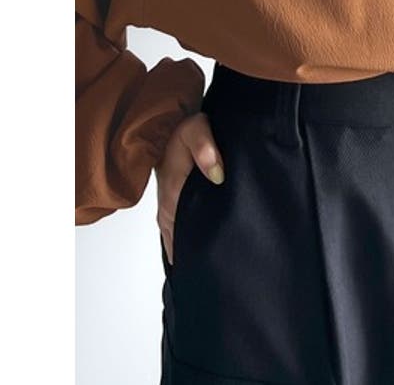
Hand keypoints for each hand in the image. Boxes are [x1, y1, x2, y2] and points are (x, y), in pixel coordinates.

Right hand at [154, 110, 224, 265]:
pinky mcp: (180, 201)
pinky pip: (185, 226)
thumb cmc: (182, 129)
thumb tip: (217, 174)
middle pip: (183, 242)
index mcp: (171, 196)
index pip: (179, 237)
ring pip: (184, 236)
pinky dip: (195, 237)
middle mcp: (169, 207)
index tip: (210, 268)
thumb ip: (205, 149)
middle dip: (199, 256)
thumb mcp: (196, 131)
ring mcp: (173, 206)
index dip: (194, 253)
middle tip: (222, 271)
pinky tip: (213, 245)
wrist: (173, 123)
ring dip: (198, 247)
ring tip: (220, 265)